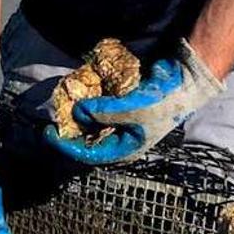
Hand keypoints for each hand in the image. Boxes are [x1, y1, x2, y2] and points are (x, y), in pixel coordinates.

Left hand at [44, 40, 225, 164]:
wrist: (184, 81)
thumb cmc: (162, 102)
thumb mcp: (132, 110)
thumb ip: (103, 112)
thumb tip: (77, 111)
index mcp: (125, 148)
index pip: (89, 153)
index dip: (67, 145)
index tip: (49, 133)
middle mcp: (121, 137)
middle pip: (87, 138)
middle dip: (70, 128)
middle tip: (53, 116)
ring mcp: (121, 120)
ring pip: (91, 120)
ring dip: (78, 112)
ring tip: (64, 102)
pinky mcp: (123, 103)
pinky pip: (100, 104)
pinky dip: (90, 98)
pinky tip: (81, 90)